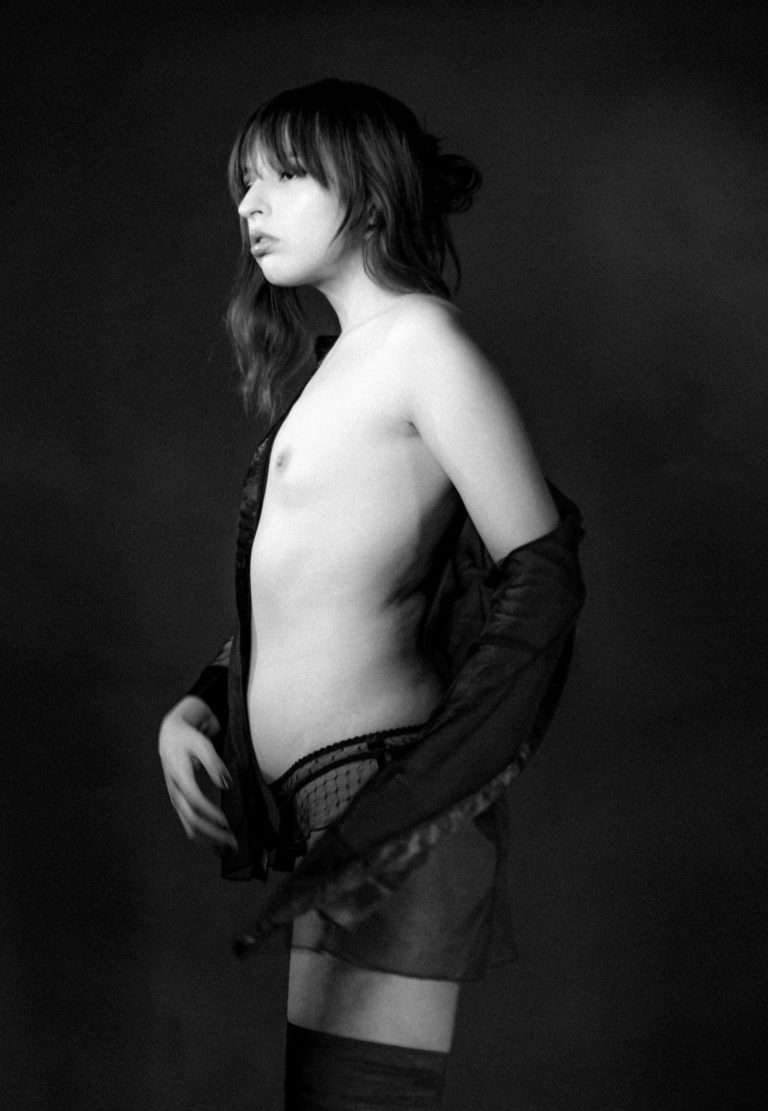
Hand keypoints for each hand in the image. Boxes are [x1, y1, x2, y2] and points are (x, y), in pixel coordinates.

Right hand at [158, 696, 237, 851]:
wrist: (170, 737)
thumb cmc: (188, 739)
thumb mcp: (202, 744)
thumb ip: (214, 764)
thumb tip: (225, 785)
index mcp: (179, 776)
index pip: (194, 799)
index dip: (210, 812)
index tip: (227, 822)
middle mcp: (175, 792)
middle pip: (192, 819)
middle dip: (213, 833)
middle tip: (234, 843)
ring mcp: (177, 800)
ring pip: (190, 827)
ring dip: (210, 840)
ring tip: (230, 849)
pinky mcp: (181, 804)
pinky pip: (191, 825)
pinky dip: (205, 837)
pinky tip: (220, 845)